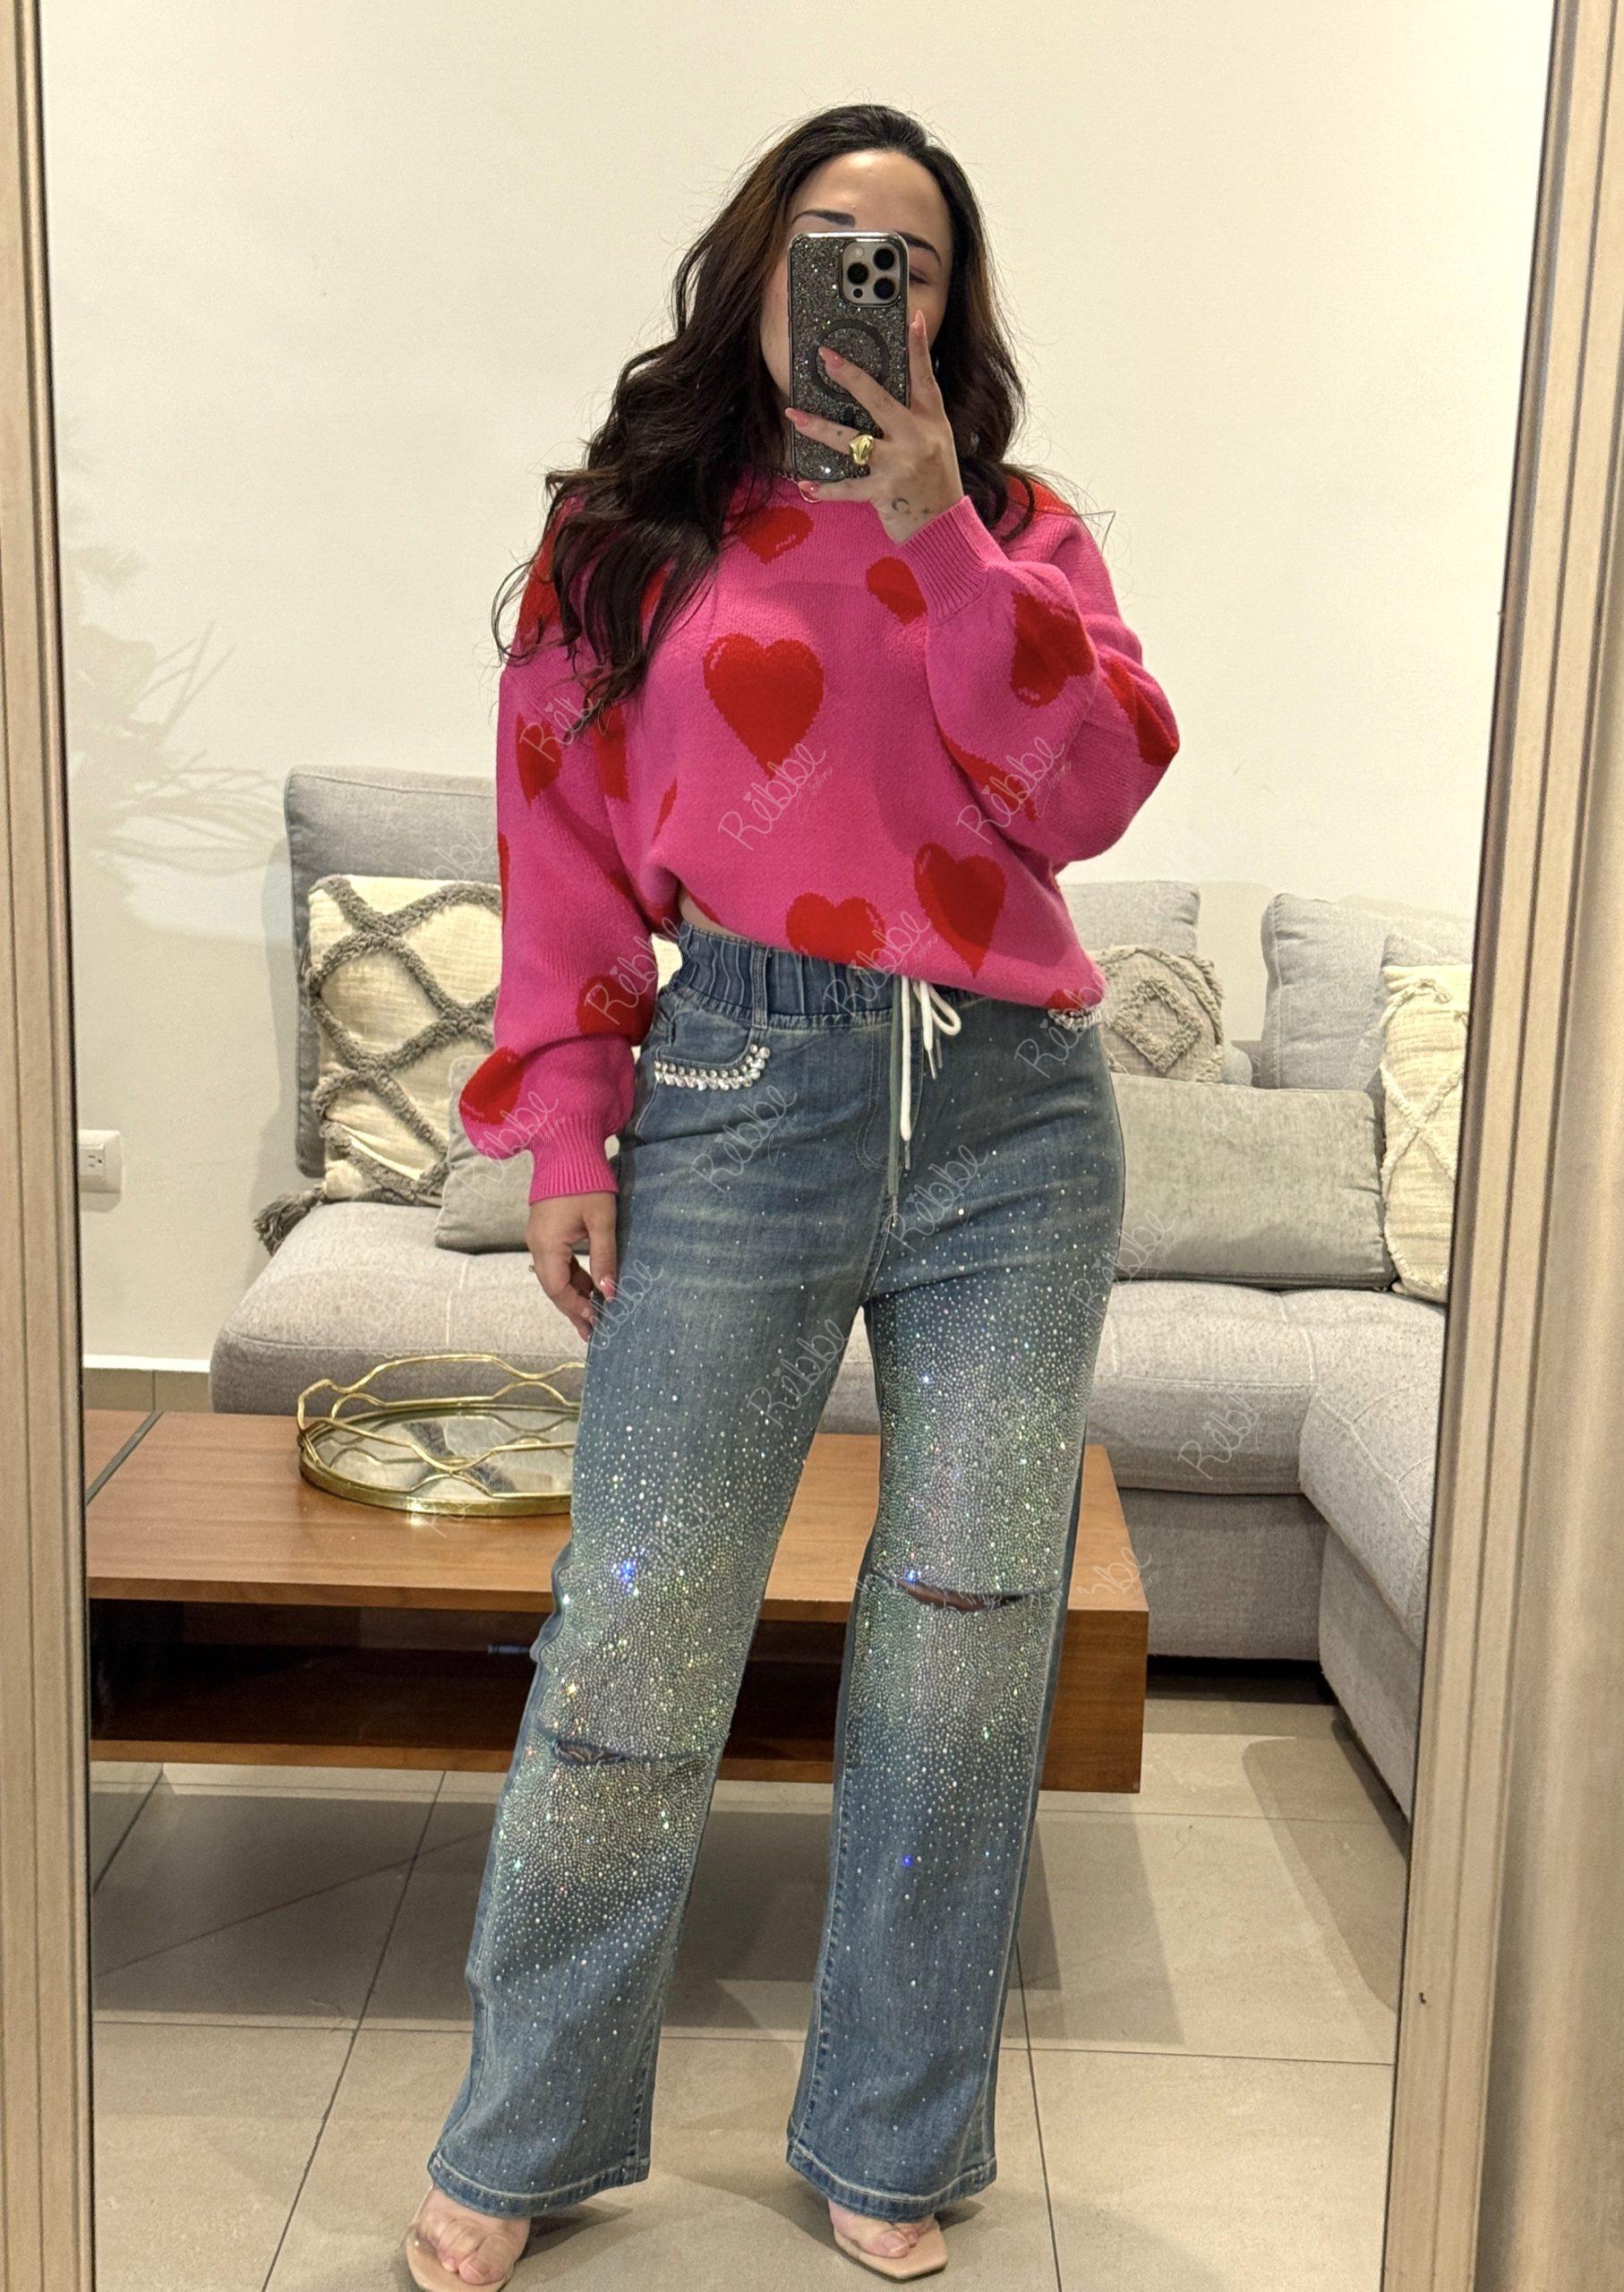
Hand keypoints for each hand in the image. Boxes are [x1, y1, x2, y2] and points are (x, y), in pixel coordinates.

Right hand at [526, 1192, 616, 1341]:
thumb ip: (604, 1257)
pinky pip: (556, 1262)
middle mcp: (536, 1244)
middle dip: (573, 1308)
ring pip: (554, 1275)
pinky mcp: (545, 1232)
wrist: (566, 1148)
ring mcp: (539, 1238)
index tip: (595, 1322)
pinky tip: (588, 1287)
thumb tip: (609, 1292)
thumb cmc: (586, 1182)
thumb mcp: (602, 1221)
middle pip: (553, 1286)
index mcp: (546, 1244)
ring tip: (593, 1314)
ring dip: (573, 1294)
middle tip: (592, 1331)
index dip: (575, 1308)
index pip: (557, 1288)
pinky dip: (571, 1277)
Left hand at [786, 308, 963, 545]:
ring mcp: (899, 465)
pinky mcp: (884, 492)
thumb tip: (884, 397)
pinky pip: (847, 488)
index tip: (912, 319)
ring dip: (819, 428)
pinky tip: (805, 483)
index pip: (924, 378)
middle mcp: (916, 439)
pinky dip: (825, 489)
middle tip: (827, 358)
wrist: (945, 528)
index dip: (918, 348)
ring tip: (795, 416)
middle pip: (878, 400)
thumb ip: (914, 419)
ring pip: (852, 441)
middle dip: (851, 377)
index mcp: (930, 423)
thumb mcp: (936, 443)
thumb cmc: (936, 483)